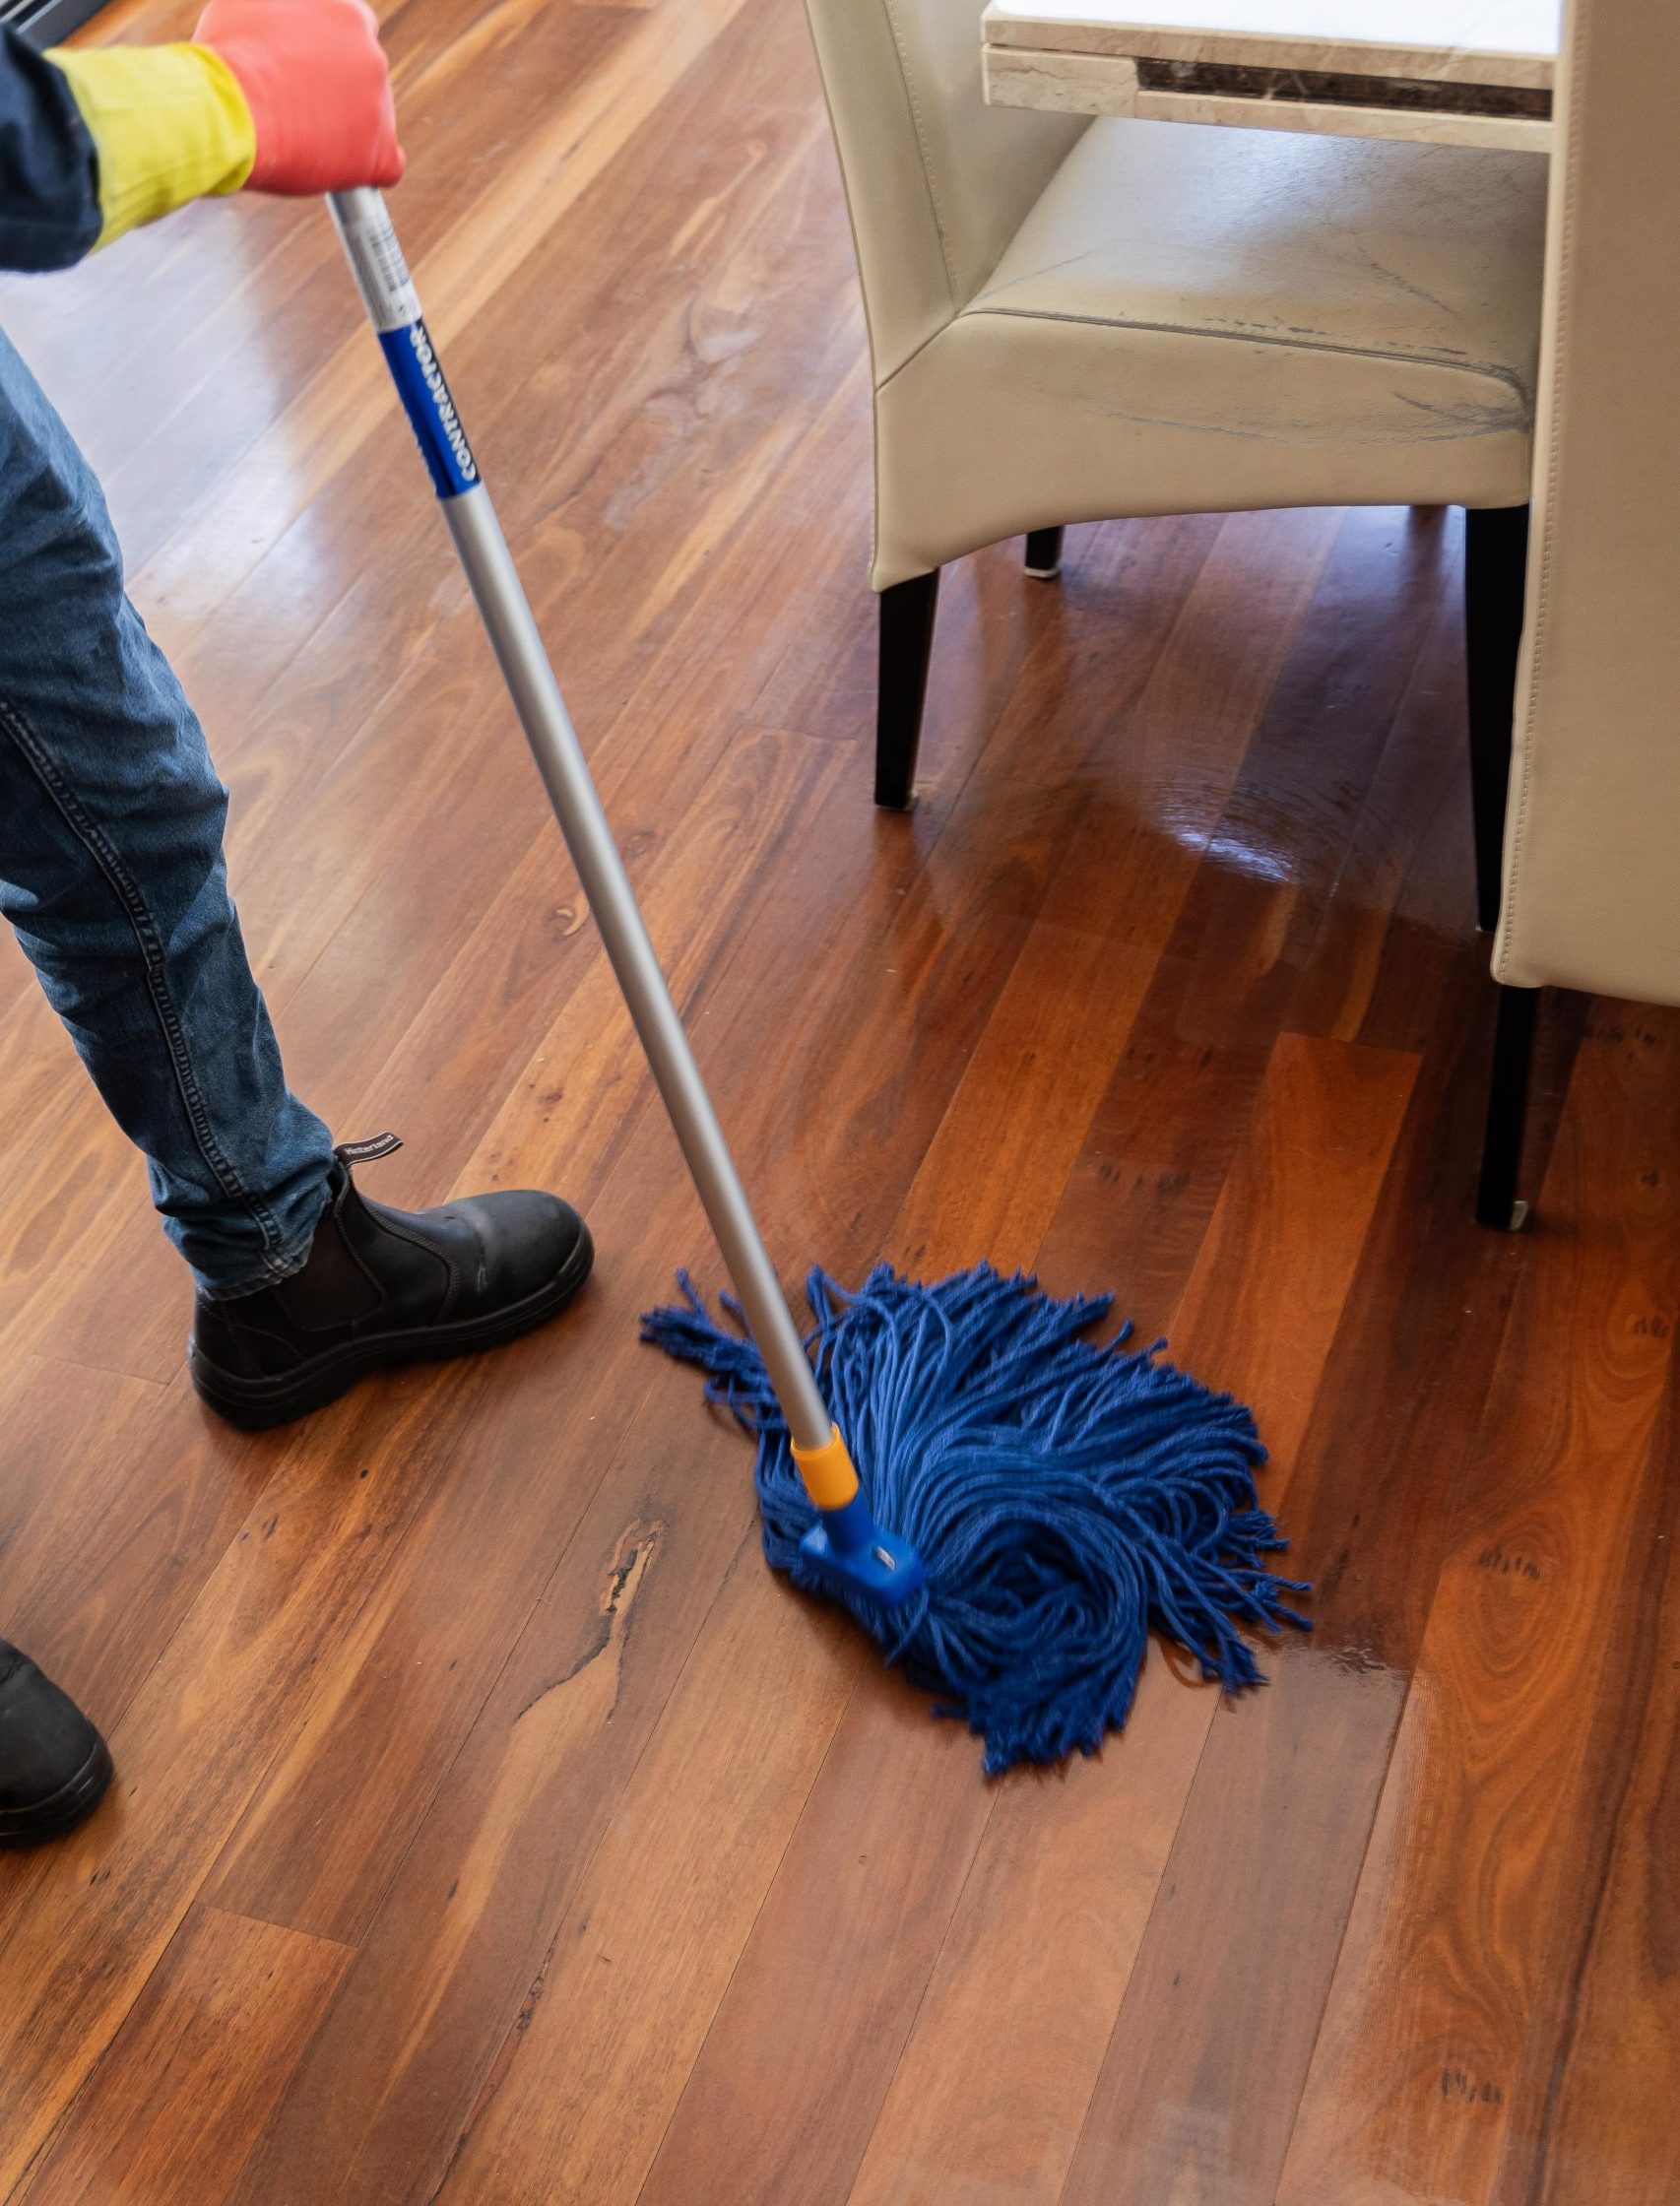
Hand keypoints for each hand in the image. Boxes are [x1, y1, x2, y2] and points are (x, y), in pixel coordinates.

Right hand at [194, 0, 404, 194]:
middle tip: (297, 108)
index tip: (305, 71)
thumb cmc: (229, 55)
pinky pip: (387, 166)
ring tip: (301, 138)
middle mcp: (373, 55)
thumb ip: (281, 8)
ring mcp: (381, 106)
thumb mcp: (250, 4)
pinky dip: (363, 171)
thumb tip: (277, 16)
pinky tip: (338, 171)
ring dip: (345, 129)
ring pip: (373, 121)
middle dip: (335, 91)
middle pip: (364, 77)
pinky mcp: (381, 153)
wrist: (226, 108)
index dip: (325, 55)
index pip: (351, 34)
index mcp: (349, 14)